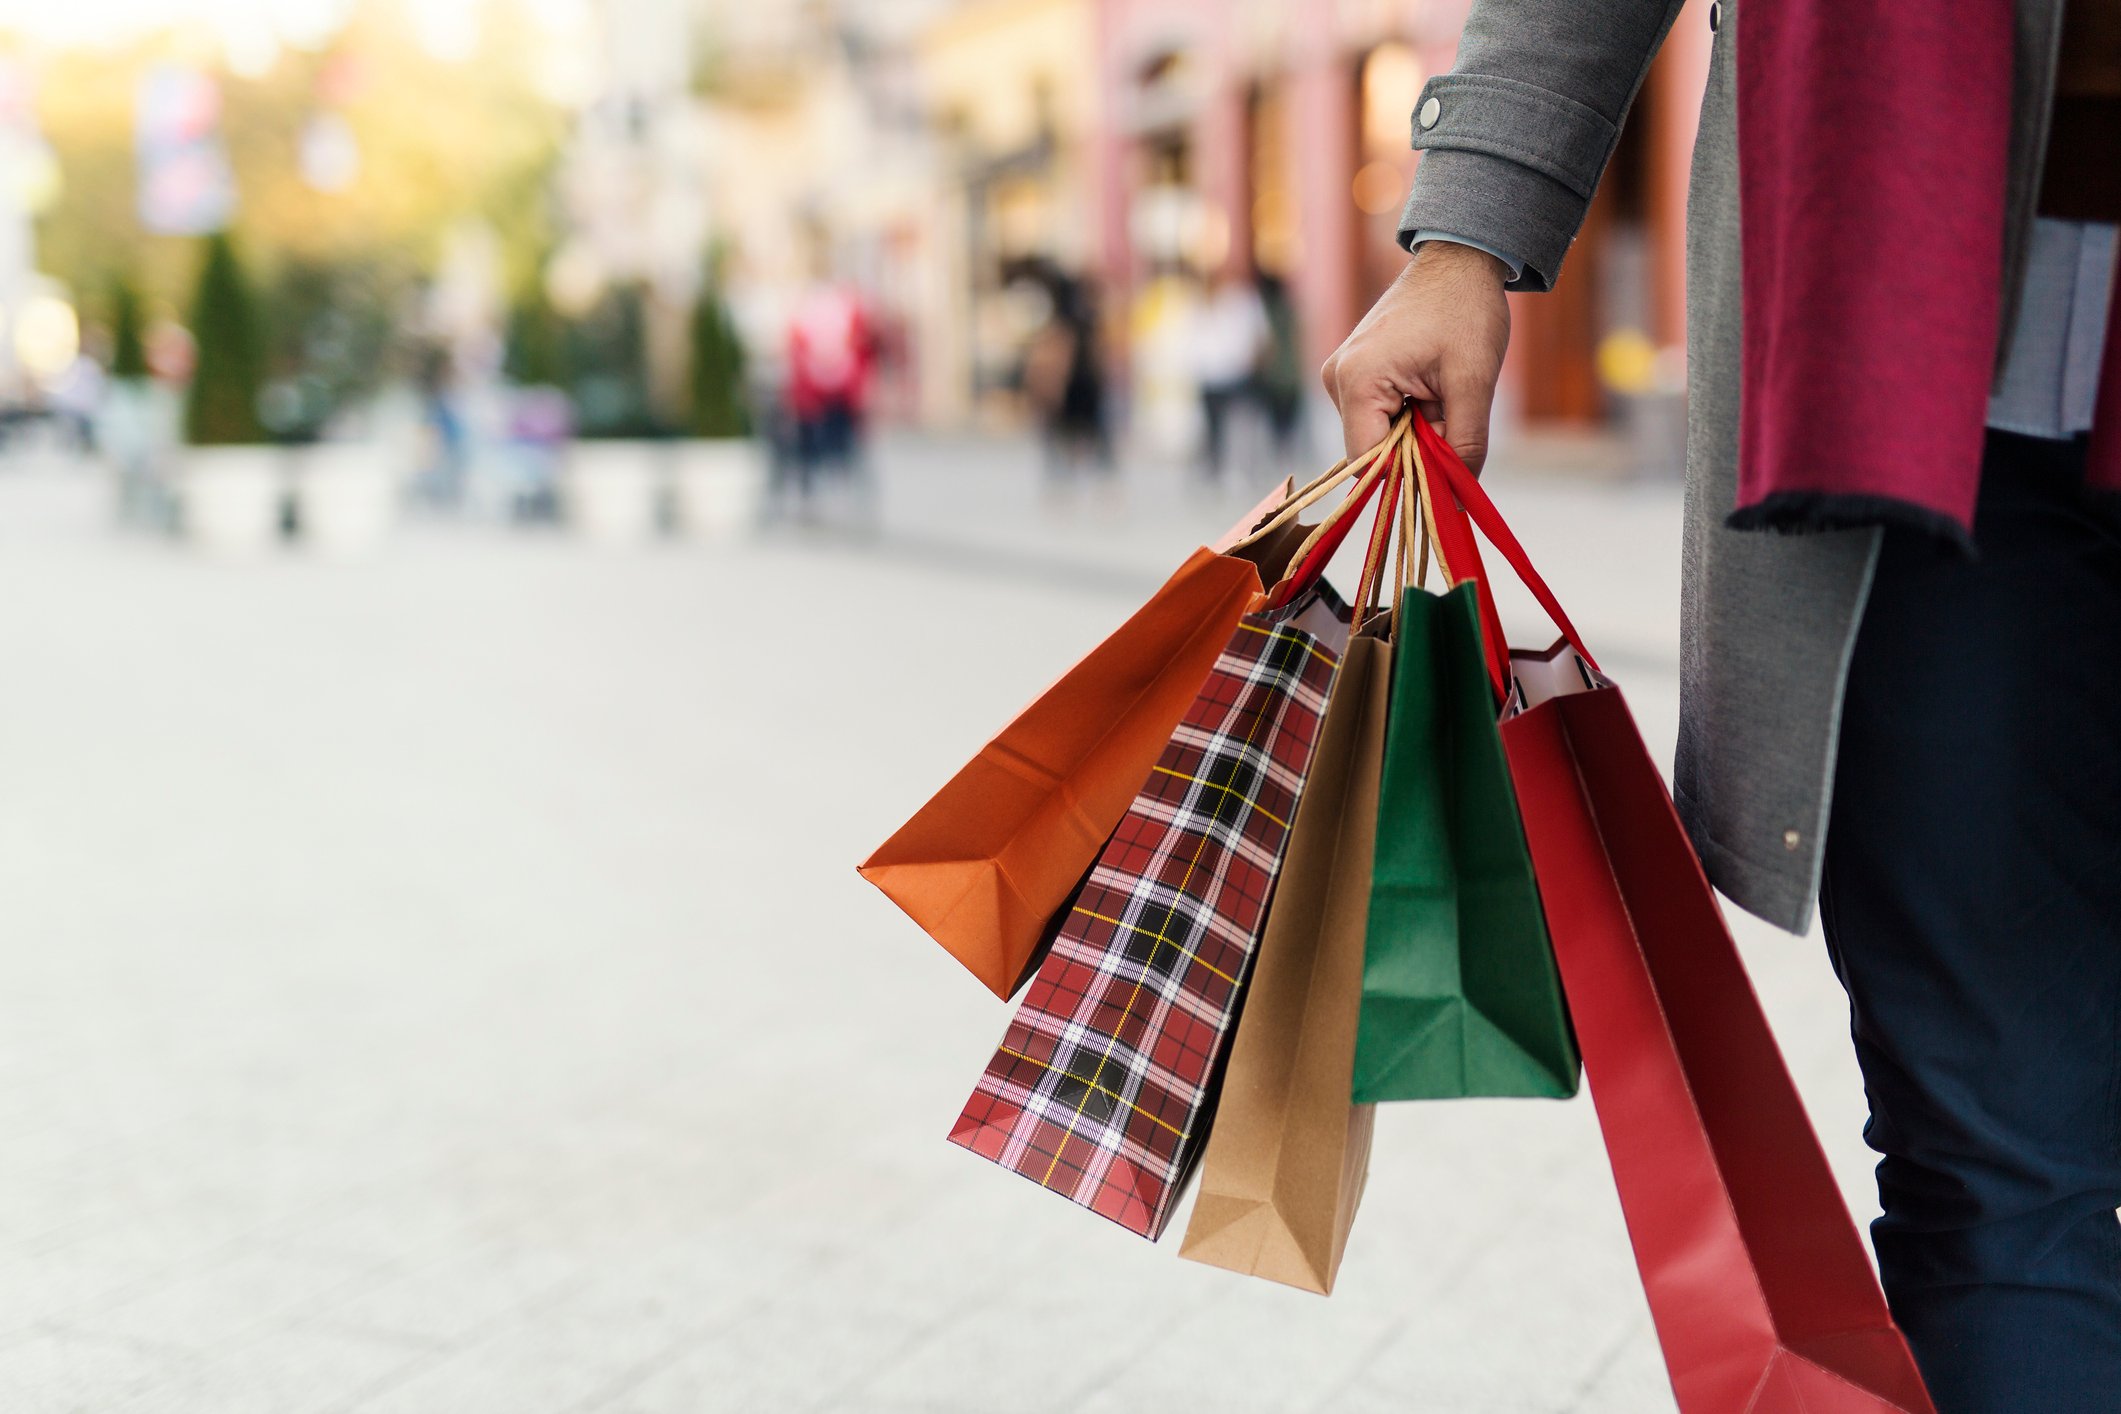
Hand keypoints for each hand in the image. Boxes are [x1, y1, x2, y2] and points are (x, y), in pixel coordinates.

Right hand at [1321, 240, 1510, 474]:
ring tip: (1443, 391)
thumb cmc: (1466, 311)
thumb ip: (1465, 444)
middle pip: (1373, 450)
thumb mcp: (1475, 382)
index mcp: (1357, 381)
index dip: (1408, 475)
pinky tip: (1431, 386)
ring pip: (1379, 435)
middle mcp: (1337, 380)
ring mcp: (1341, 375)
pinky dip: (1409, 415)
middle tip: (1454, 414)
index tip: (1447, 465)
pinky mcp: (1353, 372)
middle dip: (1417, 448)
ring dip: (1416, 430)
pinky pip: (1378, 415)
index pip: (1369, 463)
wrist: (1458, 261)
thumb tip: (1456, 499)